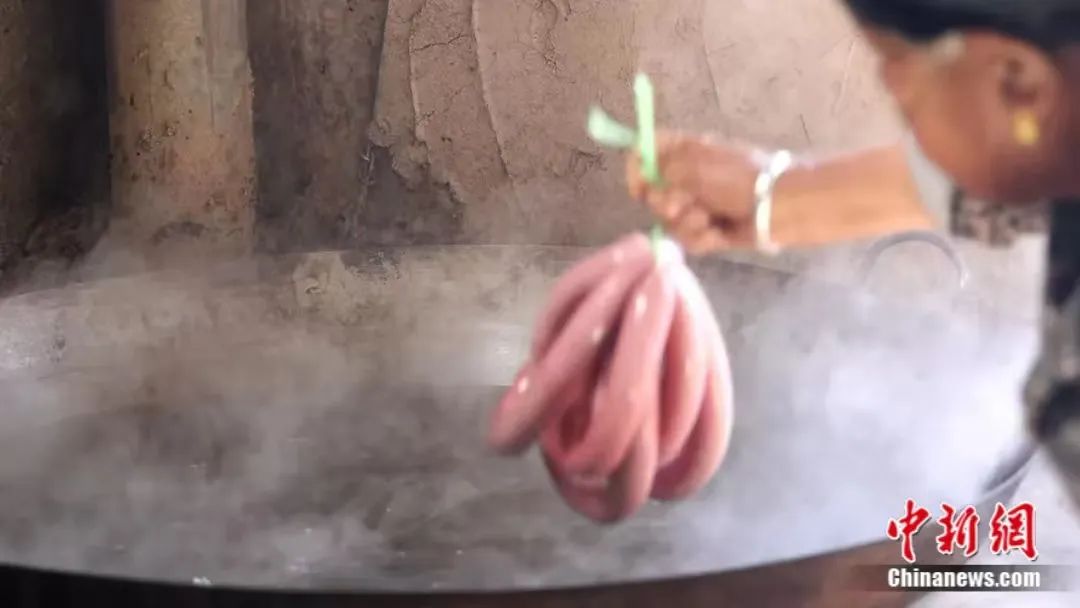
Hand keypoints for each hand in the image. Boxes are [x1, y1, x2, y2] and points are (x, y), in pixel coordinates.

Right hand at [626, 132, 760, 253]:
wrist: (776, 208)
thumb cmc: (738, 179)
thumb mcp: (697, 166)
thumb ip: (664, 166)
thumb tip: (644, 174)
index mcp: (684, 152)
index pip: (645, 154)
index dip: (636, 170)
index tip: (640, 188)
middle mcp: (686, 178)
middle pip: (652, 194)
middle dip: (668, 204)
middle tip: (685, 204)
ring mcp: (696, 205)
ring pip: (669, 221)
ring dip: (688, 222)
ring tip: (709, 220)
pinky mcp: (706, 230)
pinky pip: (687, 239)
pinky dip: (702, 237)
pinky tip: (717, 234)